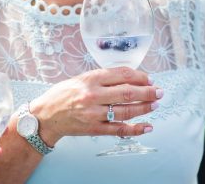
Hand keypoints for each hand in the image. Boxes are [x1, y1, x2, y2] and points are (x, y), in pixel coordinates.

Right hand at [31, 67, 162, 143]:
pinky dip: (136, 129)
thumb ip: (104, 77)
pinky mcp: (94, 129)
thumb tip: (131, 77)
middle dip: (148, 92)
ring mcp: (94, 114)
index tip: (149, 78)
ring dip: (145, 108)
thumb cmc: (64, 94)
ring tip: (155, 105)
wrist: (45, 116)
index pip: (123, 75)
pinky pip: (119, 130)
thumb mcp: (82, 78)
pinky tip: (147, 126)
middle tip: (159, 91)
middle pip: (128, 93)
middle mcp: (93, 95)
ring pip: (126, 111)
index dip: (140, 76)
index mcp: (91, 79)